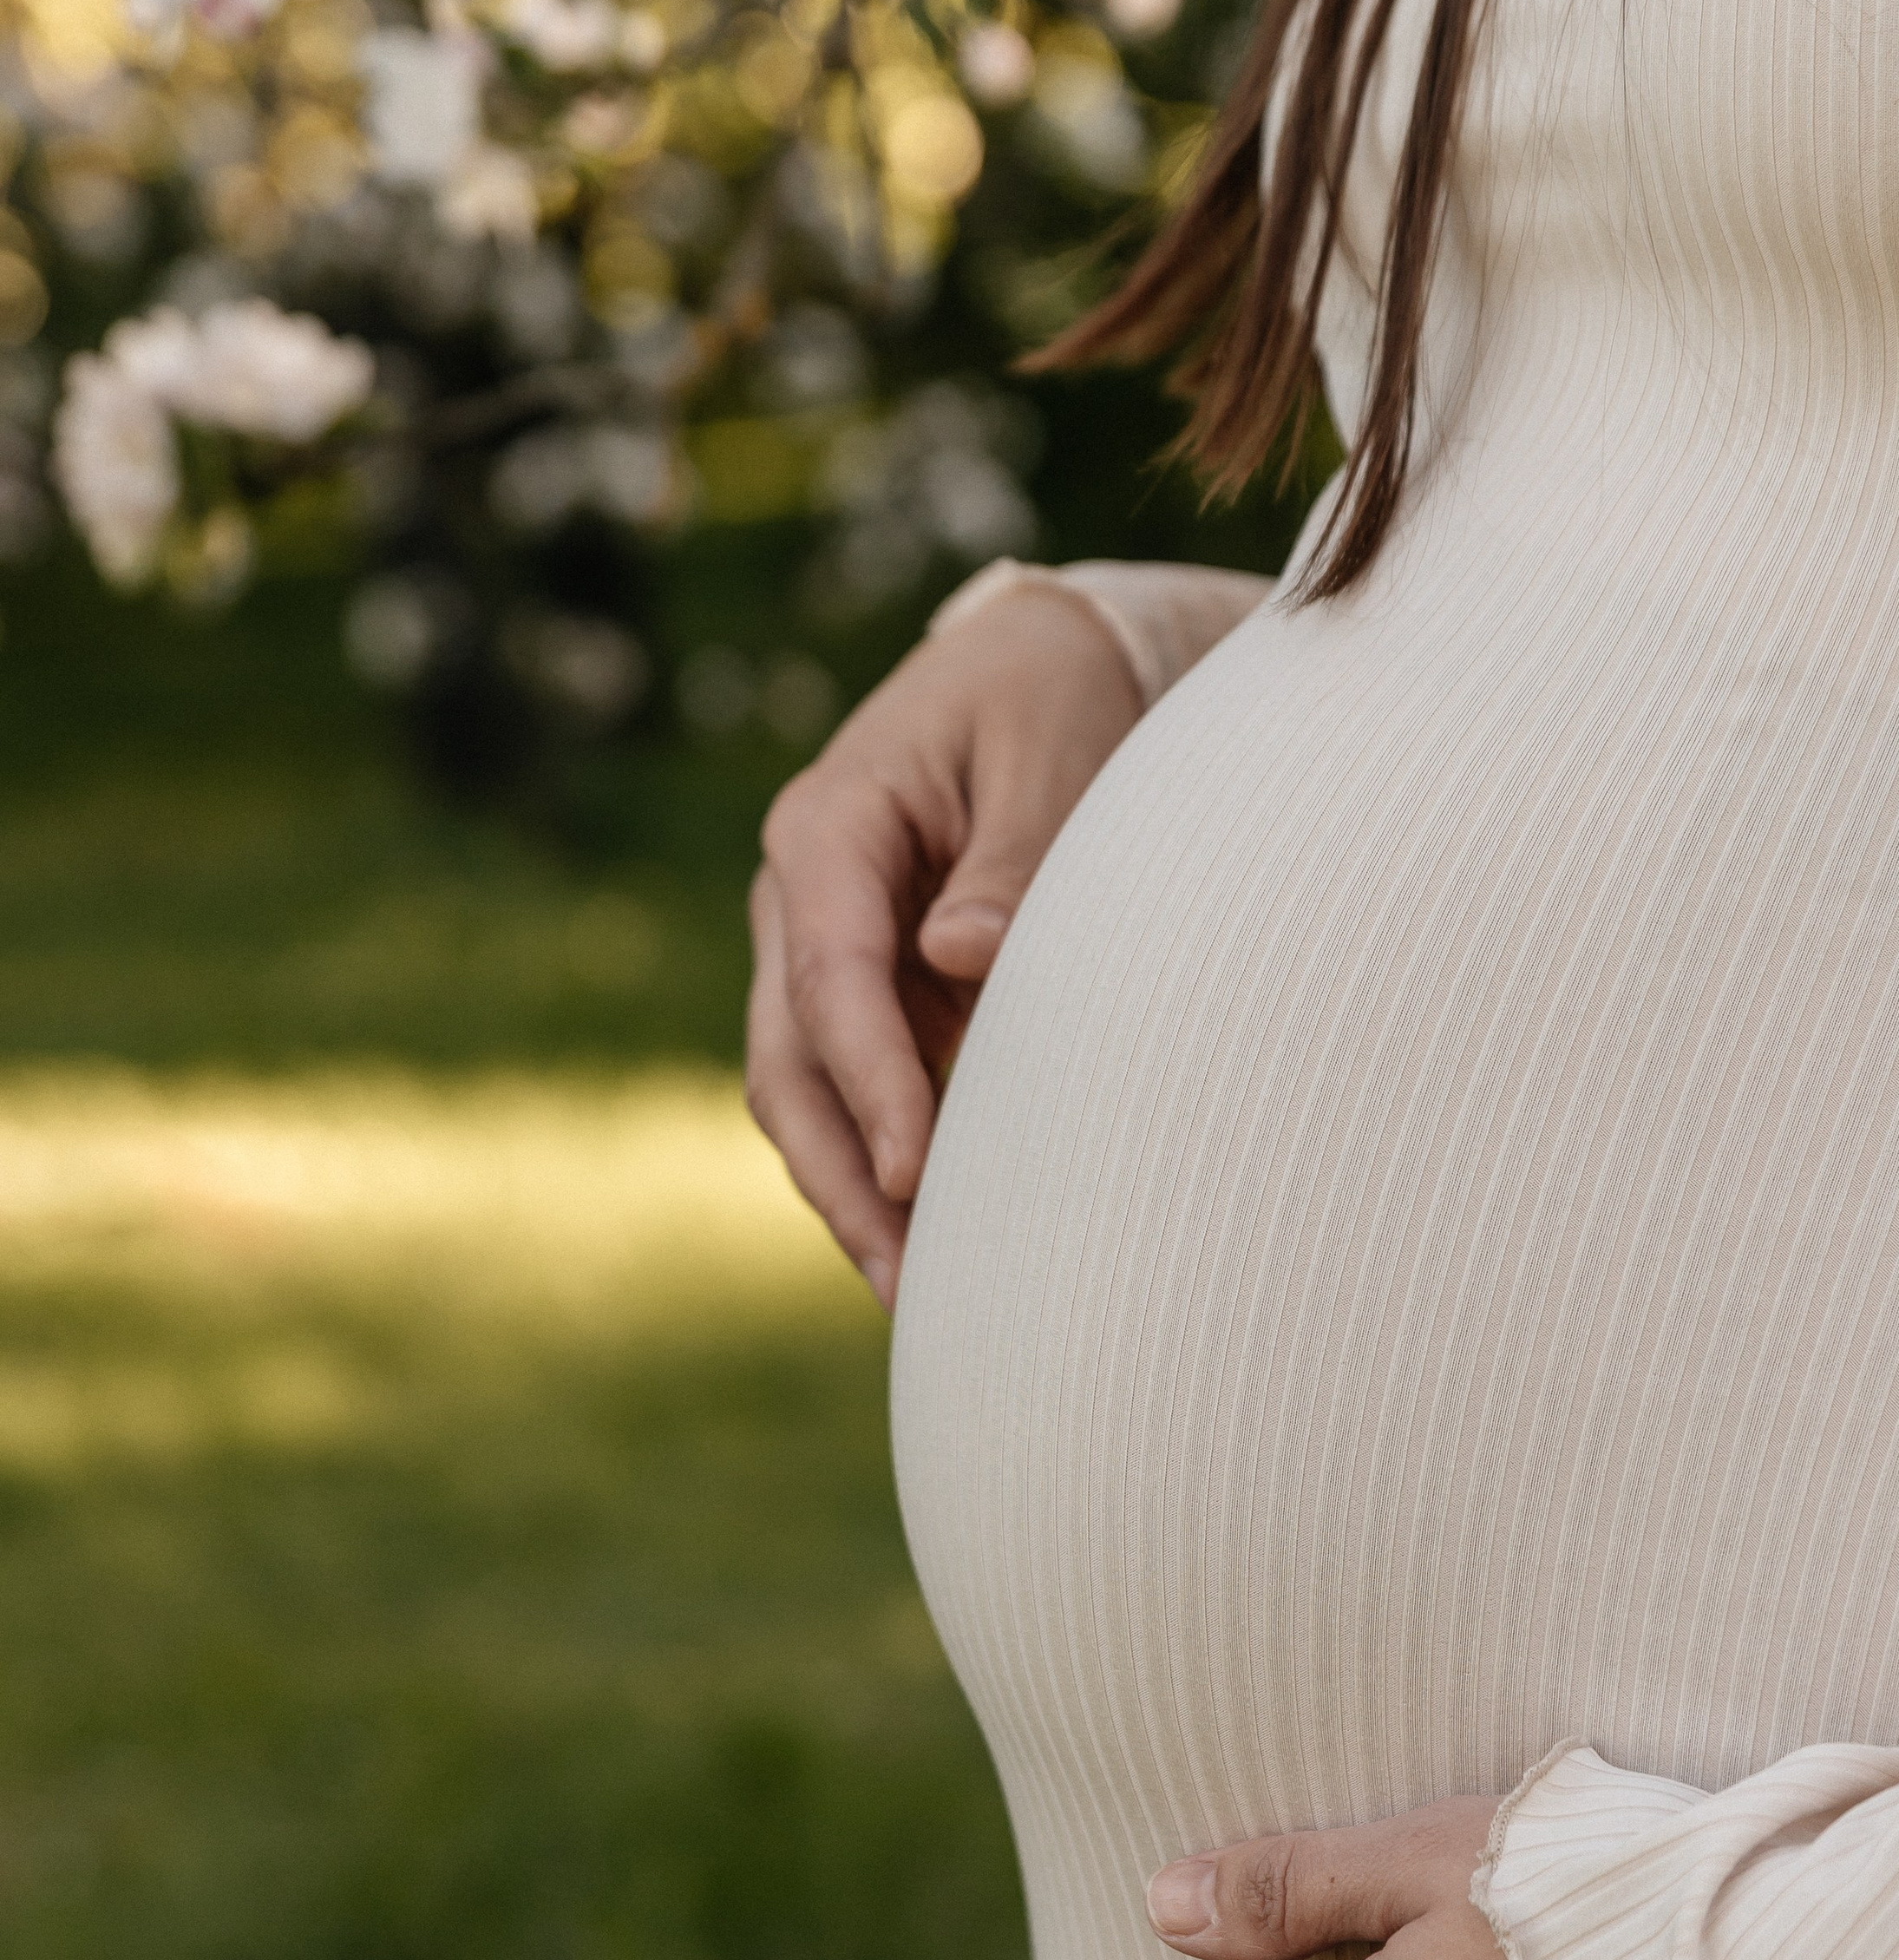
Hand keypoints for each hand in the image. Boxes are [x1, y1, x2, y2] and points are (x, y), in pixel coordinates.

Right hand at [745, 580, 1140, 1305]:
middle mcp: (797, 899)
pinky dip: (883, 1163)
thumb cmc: (1045, 700)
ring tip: (918, 1296)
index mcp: (824, 830)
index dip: (872, 1085)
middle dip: (842, 1177)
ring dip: (852, 1192)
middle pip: (788, 1063)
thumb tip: (960, 958)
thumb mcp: (1049, 756)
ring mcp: (818, 949)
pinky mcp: (861, 989)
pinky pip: (852, 1090)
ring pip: (803, 1094)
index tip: (917, 1177)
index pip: (829, 981)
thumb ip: (1014, 862)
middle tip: (905, 1284)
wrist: (1032, 663)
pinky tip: (932, 1242)